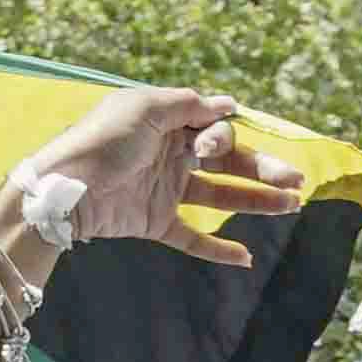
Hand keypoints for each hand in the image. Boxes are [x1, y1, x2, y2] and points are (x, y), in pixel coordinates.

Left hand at [16, 89, 311, 268]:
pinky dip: (217, 249)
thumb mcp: (145, 108)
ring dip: (256, 201)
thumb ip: (188, 105)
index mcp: (169, 123)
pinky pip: (192, 237)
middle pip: (228, 163)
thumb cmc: (102, 141)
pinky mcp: (154, 222)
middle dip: (262, 170)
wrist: (65, 189)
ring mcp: (165, 190)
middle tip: (296, 182)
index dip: (224, 136)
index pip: (215, 128)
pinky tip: (245, 257)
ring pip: (220, 196)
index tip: (212, 145)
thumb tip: (229, 104)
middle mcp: (171, 154)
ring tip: (290, 205)